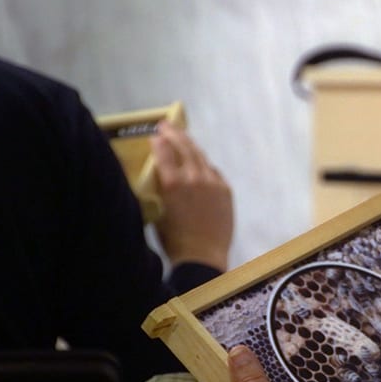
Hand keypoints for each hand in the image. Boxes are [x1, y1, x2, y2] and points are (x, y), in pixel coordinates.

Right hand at [150, 120, 233, 270]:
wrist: (202, 256)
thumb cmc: (173, 240)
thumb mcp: (157, 211)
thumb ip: (159, 189)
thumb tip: (157, 174)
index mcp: (173, 183)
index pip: (165, 152)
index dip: (159, 141)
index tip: (154, 135)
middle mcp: (194, 178)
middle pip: (185, 148)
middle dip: (175, 134)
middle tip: (166, 125)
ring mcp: (213, 183)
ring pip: (201, 157)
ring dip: (190, 146)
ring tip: (182, 138)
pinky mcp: (226, 190)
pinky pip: (213, 171)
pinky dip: (203, 165)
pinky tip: (199, 163)